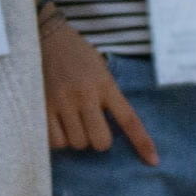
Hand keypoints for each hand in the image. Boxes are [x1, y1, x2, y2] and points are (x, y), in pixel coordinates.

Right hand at [41, 3, 155, 163]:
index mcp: (105, 84)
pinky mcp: (42, 106)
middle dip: (99, 140)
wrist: (45, 35)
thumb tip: (115, 127)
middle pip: (101, 141)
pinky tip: (57, 126)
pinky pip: (55, 141)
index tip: (153, 160)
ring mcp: (62, 101)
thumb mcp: (100, 68)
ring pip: (77, 143)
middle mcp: (85, 94)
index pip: (129, 119)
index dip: (142, 142)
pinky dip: (58, 140)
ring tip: (72, 122)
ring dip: (77, 139)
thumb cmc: (76, 53)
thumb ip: (108, 94)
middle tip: (91, 127)